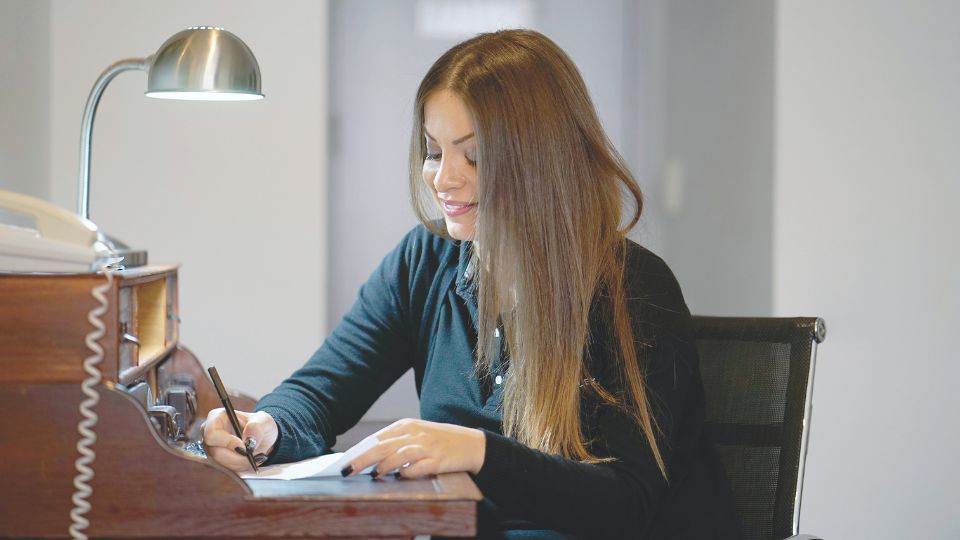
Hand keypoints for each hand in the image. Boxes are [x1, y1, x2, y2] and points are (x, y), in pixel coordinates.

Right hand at [202, 408, 277, 471]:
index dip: (227, 442)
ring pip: (220, 462)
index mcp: (218, 417)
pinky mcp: (215, 459)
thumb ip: (257, 427)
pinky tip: (247, 459)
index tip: (244, 446)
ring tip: (252, 456)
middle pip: (215, 451)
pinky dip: (238, 466)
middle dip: (236, 456)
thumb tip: (249, 439)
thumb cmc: (260, 426)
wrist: (261, 439)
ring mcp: (211, 447)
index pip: (212, 433)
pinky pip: (225, 468)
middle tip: (251, 454)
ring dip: (239, 462)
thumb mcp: (264, 422)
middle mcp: (210, 432)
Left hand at [342, 418, 485, 478]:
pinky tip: (400, 477)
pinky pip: (419, 467)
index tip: (343, 463)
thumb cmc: (439, 441)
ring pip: (398, 455)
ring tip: (373, 475)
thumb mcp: (415, 435)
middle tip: (347, 471)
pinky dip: (408, 472)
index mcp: (405, 426)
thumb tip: (366, 458)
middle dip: (361, 459)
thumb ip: (393, 443)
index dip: (358, 451)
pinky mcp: (438, 460)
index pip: (375, 438)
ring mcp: (426, 447)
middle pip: (382, 446)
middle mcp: (414, 434)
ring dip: (383, 466)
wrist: (472, 443)